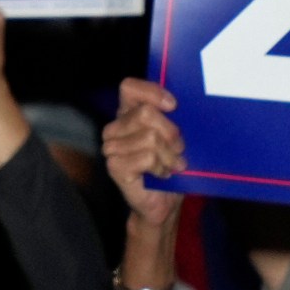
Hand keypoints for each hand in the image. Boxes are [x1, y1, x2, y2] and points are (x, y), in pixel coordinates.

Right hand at [105, 79, 185, 226]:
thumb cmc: (170, 166)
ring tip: (172, 165)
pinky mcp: (114, 166)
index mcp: (127, 114)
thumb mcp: (175, 136)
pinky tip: (162, 174)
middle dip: (170, 132)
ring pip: (150, 138)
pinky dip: (161, 167)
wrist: (163, 201)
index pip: (129, 88)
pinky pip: (147, 157)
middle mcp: (114, 128)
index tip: (174, 106)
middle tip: (178, 149)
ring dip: (169, 155)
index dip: (153, 93)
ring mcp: (111, 147)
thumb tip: (178, 104)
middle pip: (146, 113)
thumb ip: (172, 116)